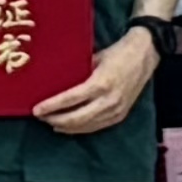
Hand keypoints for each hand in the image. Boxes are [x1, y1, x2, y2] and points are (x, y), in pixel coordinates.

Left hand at [36, 26, 161, 136]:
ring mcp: (116, 111)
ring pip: (85, 126)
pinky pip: (96, 127)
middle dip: (55, 119)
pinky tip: (68, 127)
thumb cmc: (117, 52)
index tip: (36, 109)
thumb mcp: (94, 58)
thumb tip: (55, 81)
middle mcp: (108, 101)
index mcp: (101, 83)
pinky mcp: (120, 116)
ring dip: (66, 127)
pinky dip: (80, 128)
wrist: (145, 54)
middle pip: (76, 118)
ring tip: (50, 122)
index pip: (70, 100)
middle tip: (40, 117)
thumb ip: (78, 72)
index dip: (51, 107)